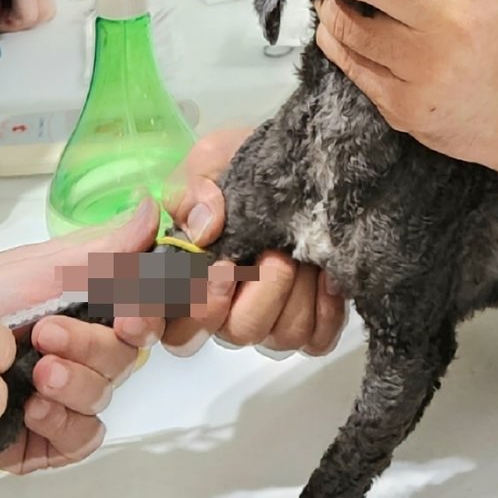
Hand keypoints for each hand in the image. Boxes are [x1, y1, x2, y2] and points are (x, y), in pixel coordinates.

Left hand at [0, 198, 165, 473]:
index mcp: (107, 306)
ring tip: (36, 374)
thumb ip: (109, 245)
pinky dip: (64, 425)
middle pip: (129, 358)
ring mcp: (75, 392)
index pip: (155, 312)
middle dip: (92, 348)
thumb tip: (155, 209)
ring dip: (75, 385)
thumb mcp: (50, 263)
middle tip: (47, 334)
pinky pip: (82, 437)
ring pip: (104, 396)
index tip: (129, 316)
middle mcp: (97, 349)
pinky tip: (34, 411)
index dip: (153, 318)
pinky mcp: (51, 433)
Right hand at [162, 129, 345, 358]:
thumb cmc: (246, 164)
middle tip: (275, 249)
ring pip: (280, 335)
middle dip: (263, 286)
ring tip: (304, 252)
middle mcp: (225, 310)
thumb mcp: (211, 159)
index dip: (195, 309)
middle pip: (236, 331)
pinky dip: (327, 306)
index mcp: (189, 280)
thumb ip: (192, 191)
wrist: (302, 163)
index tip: (222, 271)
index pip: (171, 327)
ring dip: (298, 289)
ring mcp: (269, 320)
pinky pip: (317, 338)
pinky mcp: (311, 324)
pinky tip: (326, 273)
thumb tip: (202, 230)